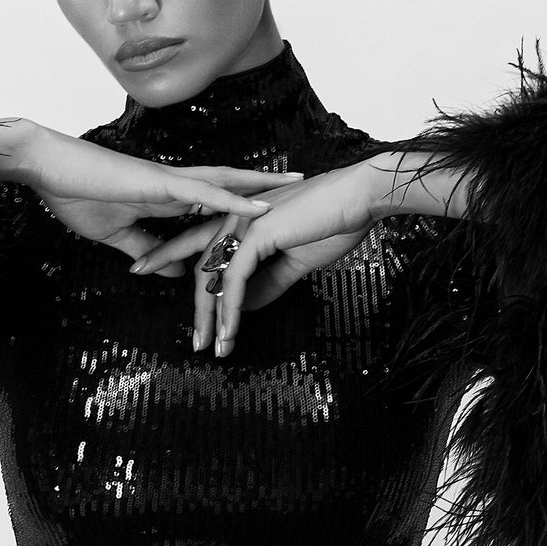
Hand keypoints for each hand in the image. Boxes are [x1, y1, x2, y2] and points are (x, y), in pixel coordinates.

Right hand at [18, 123, 303, 275]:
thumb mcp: (119, 235)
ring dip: (262, 183)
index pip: (213, 198)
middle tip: (301, 181)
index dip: (242, 199)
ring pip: (227, 181)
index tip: (272, 203)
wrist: (47, 170)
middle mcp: (174, 183)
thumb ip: (149, 251)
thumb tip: (175, 272)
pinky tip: (260, 204)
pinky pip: (206, 193)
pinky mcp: (160, 184)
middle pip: (230, 181)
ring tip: (295, 183)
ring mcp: (169, 181)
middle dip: (265, 182)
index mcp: (165, 195)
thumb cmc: (74, 197)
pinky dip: (234, 200)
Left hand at [130, 162, 377, 342]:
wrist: (359, 199)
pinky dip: (231, 307)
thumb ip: (269, 282)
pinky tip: (230, 331)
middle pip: (203, 269)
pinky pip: (235, 277)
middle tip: (198, 341)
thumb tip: (246, 306)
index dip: (188, 274)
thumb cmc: (333, 222)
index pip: (205, 252)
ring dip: (212, 316)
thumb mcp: (294, 262)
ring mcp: (244, 223)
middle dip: (199, 309)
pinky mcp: (257, 232)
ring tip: (213, 346)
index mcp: (243, 221)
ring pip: (213, 276)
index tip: (186, 306)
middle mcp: (236, 219)